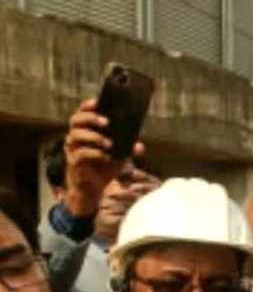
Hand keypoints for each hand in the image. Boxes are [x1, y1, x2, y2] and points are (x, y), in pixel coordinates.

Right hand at [62, 99, 145, 217]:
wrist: (93, 189)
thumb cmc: (104, 167)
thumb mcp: (120, 157)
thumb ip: (128, 149)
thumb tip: (139, 145)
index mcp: (86, 131)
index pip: (82, 113)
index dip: (88, 106)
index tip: (97, 102)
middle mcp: (76, 137)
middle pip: (76, 120)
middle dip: (91, 118)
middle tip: (107, 122)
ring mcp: (73, 149)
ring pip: (76, 135)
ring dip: (94, 137)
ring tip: (109, 143)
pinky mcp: (73, 162)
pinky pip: (81, 154)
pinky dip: (95, 153)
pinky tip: (106, 157)